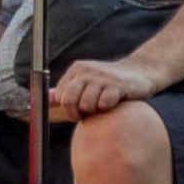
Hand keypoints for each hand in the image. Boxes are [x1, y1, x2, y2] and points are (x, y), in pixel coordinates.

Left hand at [49, 56, 164, 120]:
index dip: (69, 109)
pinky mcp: (118, 84)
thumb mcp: (85, 83)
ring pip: (87, 105)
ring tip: (104, 104)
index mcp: (76, 70)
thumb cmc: (108, 83)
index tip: (80, 111)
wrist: (140, 73)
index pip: (60, 97)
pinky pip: (105, 104)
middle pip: (69, 101)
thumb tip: (42, 99)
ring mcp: (102, 77)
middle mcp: (87, 71)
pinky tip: (115, 101)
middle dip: (78, 113)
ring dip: (96, 110)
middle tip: (90, 112)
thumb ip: (64, 91)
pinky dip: (109, 107)